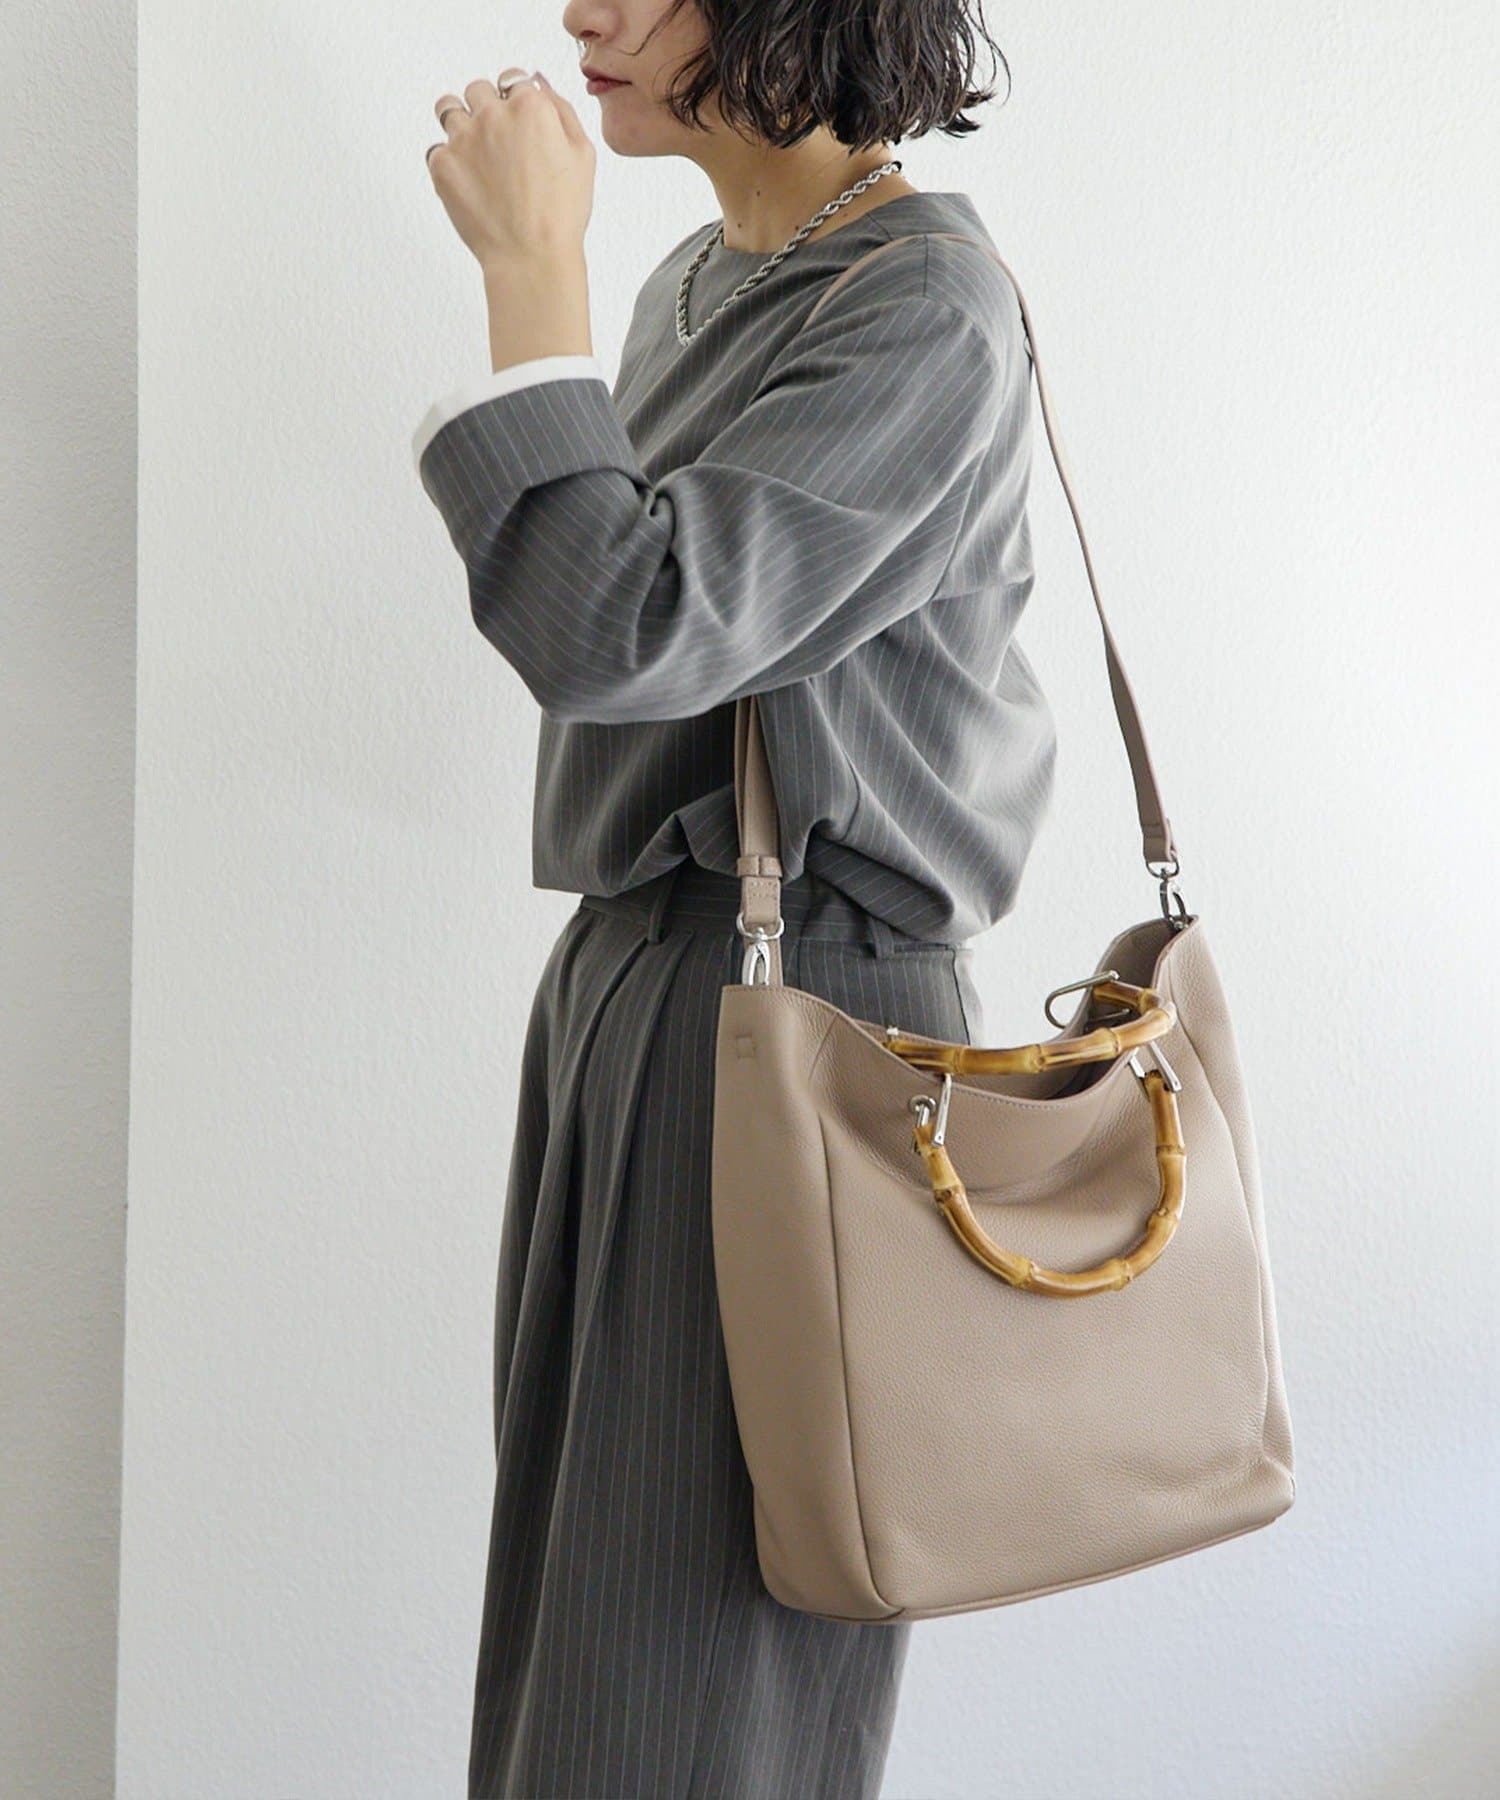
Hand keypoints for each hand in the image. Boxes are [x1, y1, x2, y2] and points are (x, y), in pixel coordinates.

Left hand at [425, 67, 594, 273]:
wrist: (531, 257)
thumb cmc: (560, 214)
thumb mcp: (582, 155)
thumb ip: (561, 109)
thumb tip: (538, 81)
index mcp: (530, 107)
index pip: (512, 80)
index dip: (516, 101)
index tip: (517, 121)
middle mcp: (493, 115)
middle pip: (477, 90)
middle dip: (486, 109)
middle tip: (498, 143)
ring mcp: (463, 138)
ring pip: (448, 108)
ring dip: (461, 125)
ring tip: (475, 156)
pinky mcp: (442, 165)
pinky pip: (436, 150)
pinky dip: (449, 163)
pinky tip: (470, 185)